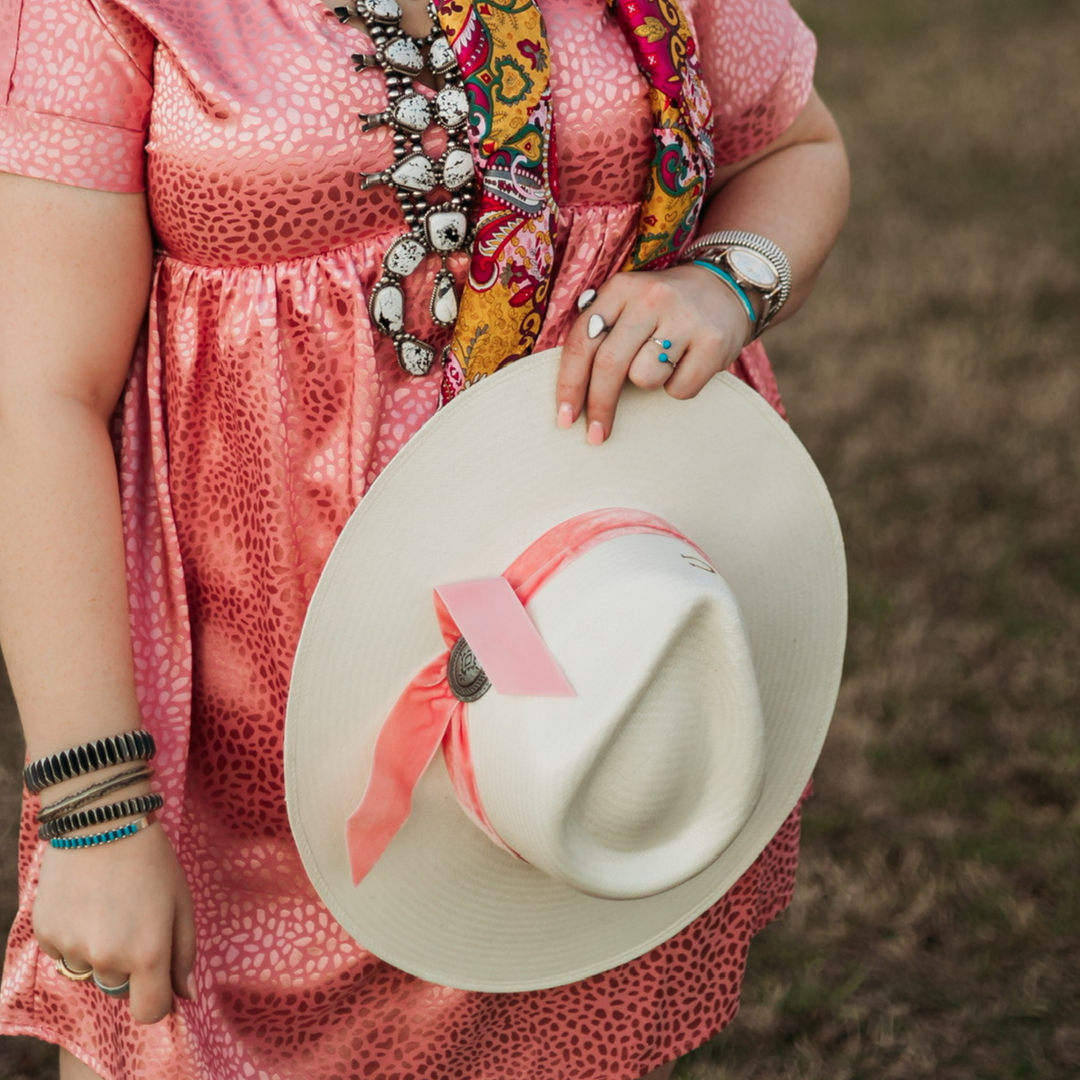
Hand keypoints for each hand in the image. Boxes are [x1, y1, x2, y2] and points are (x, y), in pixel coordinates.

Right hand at [33, 821, 195, 1024]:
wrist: (101, 822)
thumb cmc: (150, 860)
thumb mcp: (180, 901)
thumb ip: (184, 953)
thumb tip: (183, 993)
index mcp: (147, 953)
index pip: (150, 1012)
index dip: (157, 997)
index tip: (159, 976)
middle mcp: (106, 959)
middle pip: (120, 990)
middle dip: (130, 968)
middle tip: (135, 923)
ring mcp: (72, 949)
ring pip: (90, 972)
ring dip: (100, 953)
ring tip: (109, 909)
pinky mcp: (45, 935)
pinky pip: (64, 954)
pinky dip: (74, 938)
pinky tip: (85, 904)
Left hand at [556, 264, 755, 442]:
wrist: (728, 287)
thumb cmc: (663, 308)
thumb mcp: (627, 303)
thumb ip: (598, 331)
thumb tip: (569, 392)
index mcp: (621, 288)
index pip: (583, 342)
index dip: (569, 384)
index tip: (565, 418)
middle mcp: (651, 298)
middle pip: (610, 365)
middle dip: (598, 406)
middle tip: (595, 435)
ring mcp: (685, 318)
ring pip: (645, 379)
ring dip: (648, 383)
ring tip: (663, 362)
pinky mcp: (713, 342)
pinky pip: (679, 389)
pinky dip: (678, 387)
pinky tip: (687, 365)